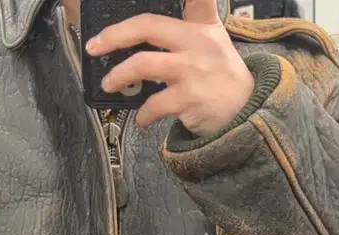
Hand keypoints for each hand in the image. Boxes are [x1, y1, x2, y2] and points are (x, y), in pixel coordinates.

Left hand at [85, 0, 254, 132]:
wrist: (244, 111)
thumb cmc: (220, 73)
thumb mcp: (213, 36)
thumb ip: (196, 14)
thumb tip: (164, 13)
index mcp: (199, 26)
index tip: (134, 1)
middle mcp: (196, 43)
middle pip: (148, 27)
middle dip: (114, 36)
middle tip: (94, 47)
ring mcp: (192, 71)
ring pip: (143, 65)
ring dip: (118, 76)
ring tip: (109, 84)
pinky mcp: (188, 99)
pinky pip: (153, 105)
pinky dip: (142, 115)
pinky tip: (142, 119)